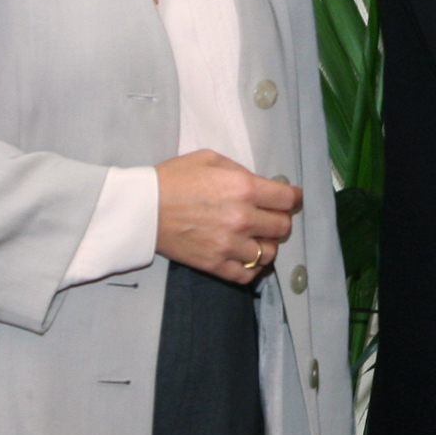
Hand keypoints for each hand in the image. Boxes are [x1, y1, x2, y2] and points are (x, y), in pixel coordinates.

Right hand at [156, 150, 301, 285]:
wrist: (143, 208)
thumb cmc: (174, 179)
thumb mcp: (210, 159)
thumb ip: (240, 172)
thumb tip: (259, 186)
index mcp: (244, 188)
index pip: (287, 199)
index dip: (292, 198)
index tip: (289, 199)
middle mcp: (242, 219)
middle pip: (282, 227)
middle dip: (279, 220)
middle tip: (269, 217)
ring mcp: (229, 245)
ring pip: (269, 253)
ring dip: (266, 245)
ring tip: (256, 238)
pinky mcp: (215, 264)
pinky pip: (247, 275)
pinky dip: (251, 268)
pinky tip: (246, 258)